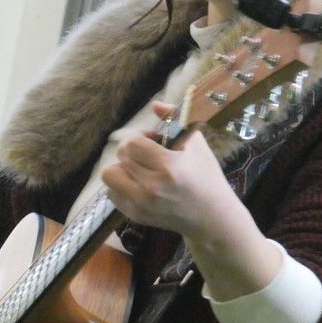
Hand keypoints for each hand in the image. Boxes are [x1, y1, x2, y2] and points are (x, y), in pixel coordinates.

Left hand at [101, 112, 234, 241]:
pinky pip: (111, 194)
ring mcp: (141, 204)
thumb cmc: (206, 176)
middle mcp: (152, 187)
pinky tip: (137, 184)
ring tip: (138, 169)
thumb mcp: (197, 144)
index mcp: (169, 167)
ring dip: (122, 167)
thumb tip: (155, 105)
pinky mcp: (136, 216)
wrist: (212, 217)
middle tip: (148, 154)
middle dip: (132, 150)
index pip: (133, 143)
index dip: (141, 136)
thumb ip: (175, 120)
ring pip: (109, 175)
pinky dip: (120, 186)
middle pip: (121, 156)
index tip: (154, 140)